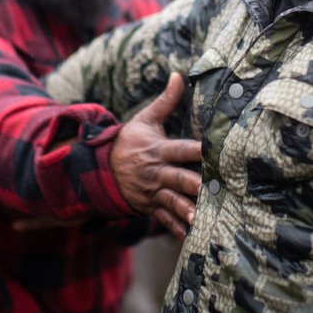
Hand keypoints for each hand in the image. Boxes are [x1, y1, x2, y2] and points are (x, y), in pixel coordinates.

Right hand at [110, 72, 201, 239]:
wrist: (101, 168)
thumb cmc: (130, 141)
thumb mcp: (145, 119)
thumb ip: (166, 101)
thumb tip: (179, 74)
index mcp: (158, 149)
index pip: (180, 148)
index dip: (196, 149)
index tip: (212, 150)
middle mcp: (156, 172)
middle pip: (177, 178)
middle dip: (192, 184)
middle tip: (208, 190)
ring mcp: (152, 191)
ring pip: (171, 201)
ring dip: (185, 210)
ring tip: (199, 218)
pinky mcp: (150, 206)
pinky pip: (164, 219)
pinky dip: (176, 229)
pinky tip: (191, 237)